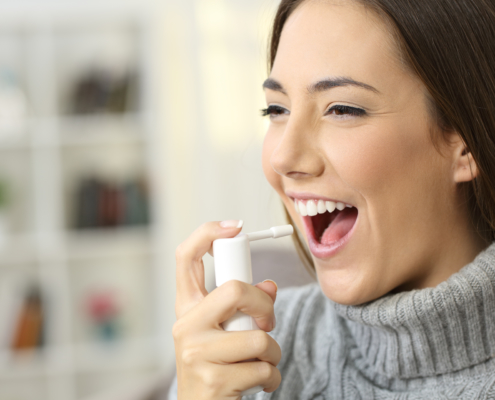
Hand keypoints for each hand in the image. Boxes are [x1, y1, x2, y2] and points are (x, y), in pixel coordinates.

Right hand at [173, 221, 281, 399]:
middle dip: (265, 305)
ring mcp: (195, 353)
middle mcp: (185, 325)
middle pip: (235, 289)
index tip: (234, 227)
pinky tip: (256, 384)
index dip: (207, 234)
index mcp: (187, 308)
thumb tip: (270, 287)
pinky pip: (263, 368)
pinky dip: (271, 377)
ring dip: (272, 352)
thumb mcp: (221, 332)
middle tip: (268, 323)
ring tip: (259, 362)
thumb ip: (241, 307)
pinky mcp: (213, 380)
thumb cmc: (215, 366)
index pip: (185, 258)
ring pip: (258, 337)